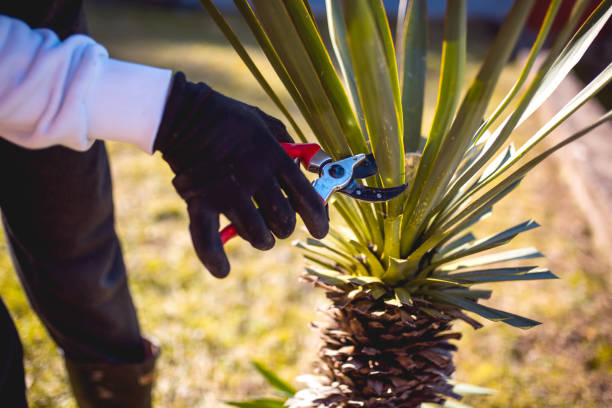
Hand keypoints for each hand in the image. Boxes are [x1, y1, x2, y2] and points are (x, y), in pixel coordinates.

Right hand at [154, 72, 327, 277]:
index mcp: (274, 157)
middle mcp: (254, 176)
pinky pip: (207, 238)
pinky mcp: (200, 201)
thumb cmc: (231, 119)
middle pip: (283, 221)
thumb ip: (291, 147)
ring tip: (260, 236)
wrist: (186, 115)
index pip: (307, 198)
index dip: (319, 219)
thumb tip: (311, 170)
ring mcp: (227, 191)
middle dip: (285, 228)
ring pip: (256, 234)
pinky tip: (223, 270)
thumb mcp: (267, 124)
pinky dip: (215, 258)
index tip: (320, 230)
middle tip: (280, 225)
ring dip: (261, 240)